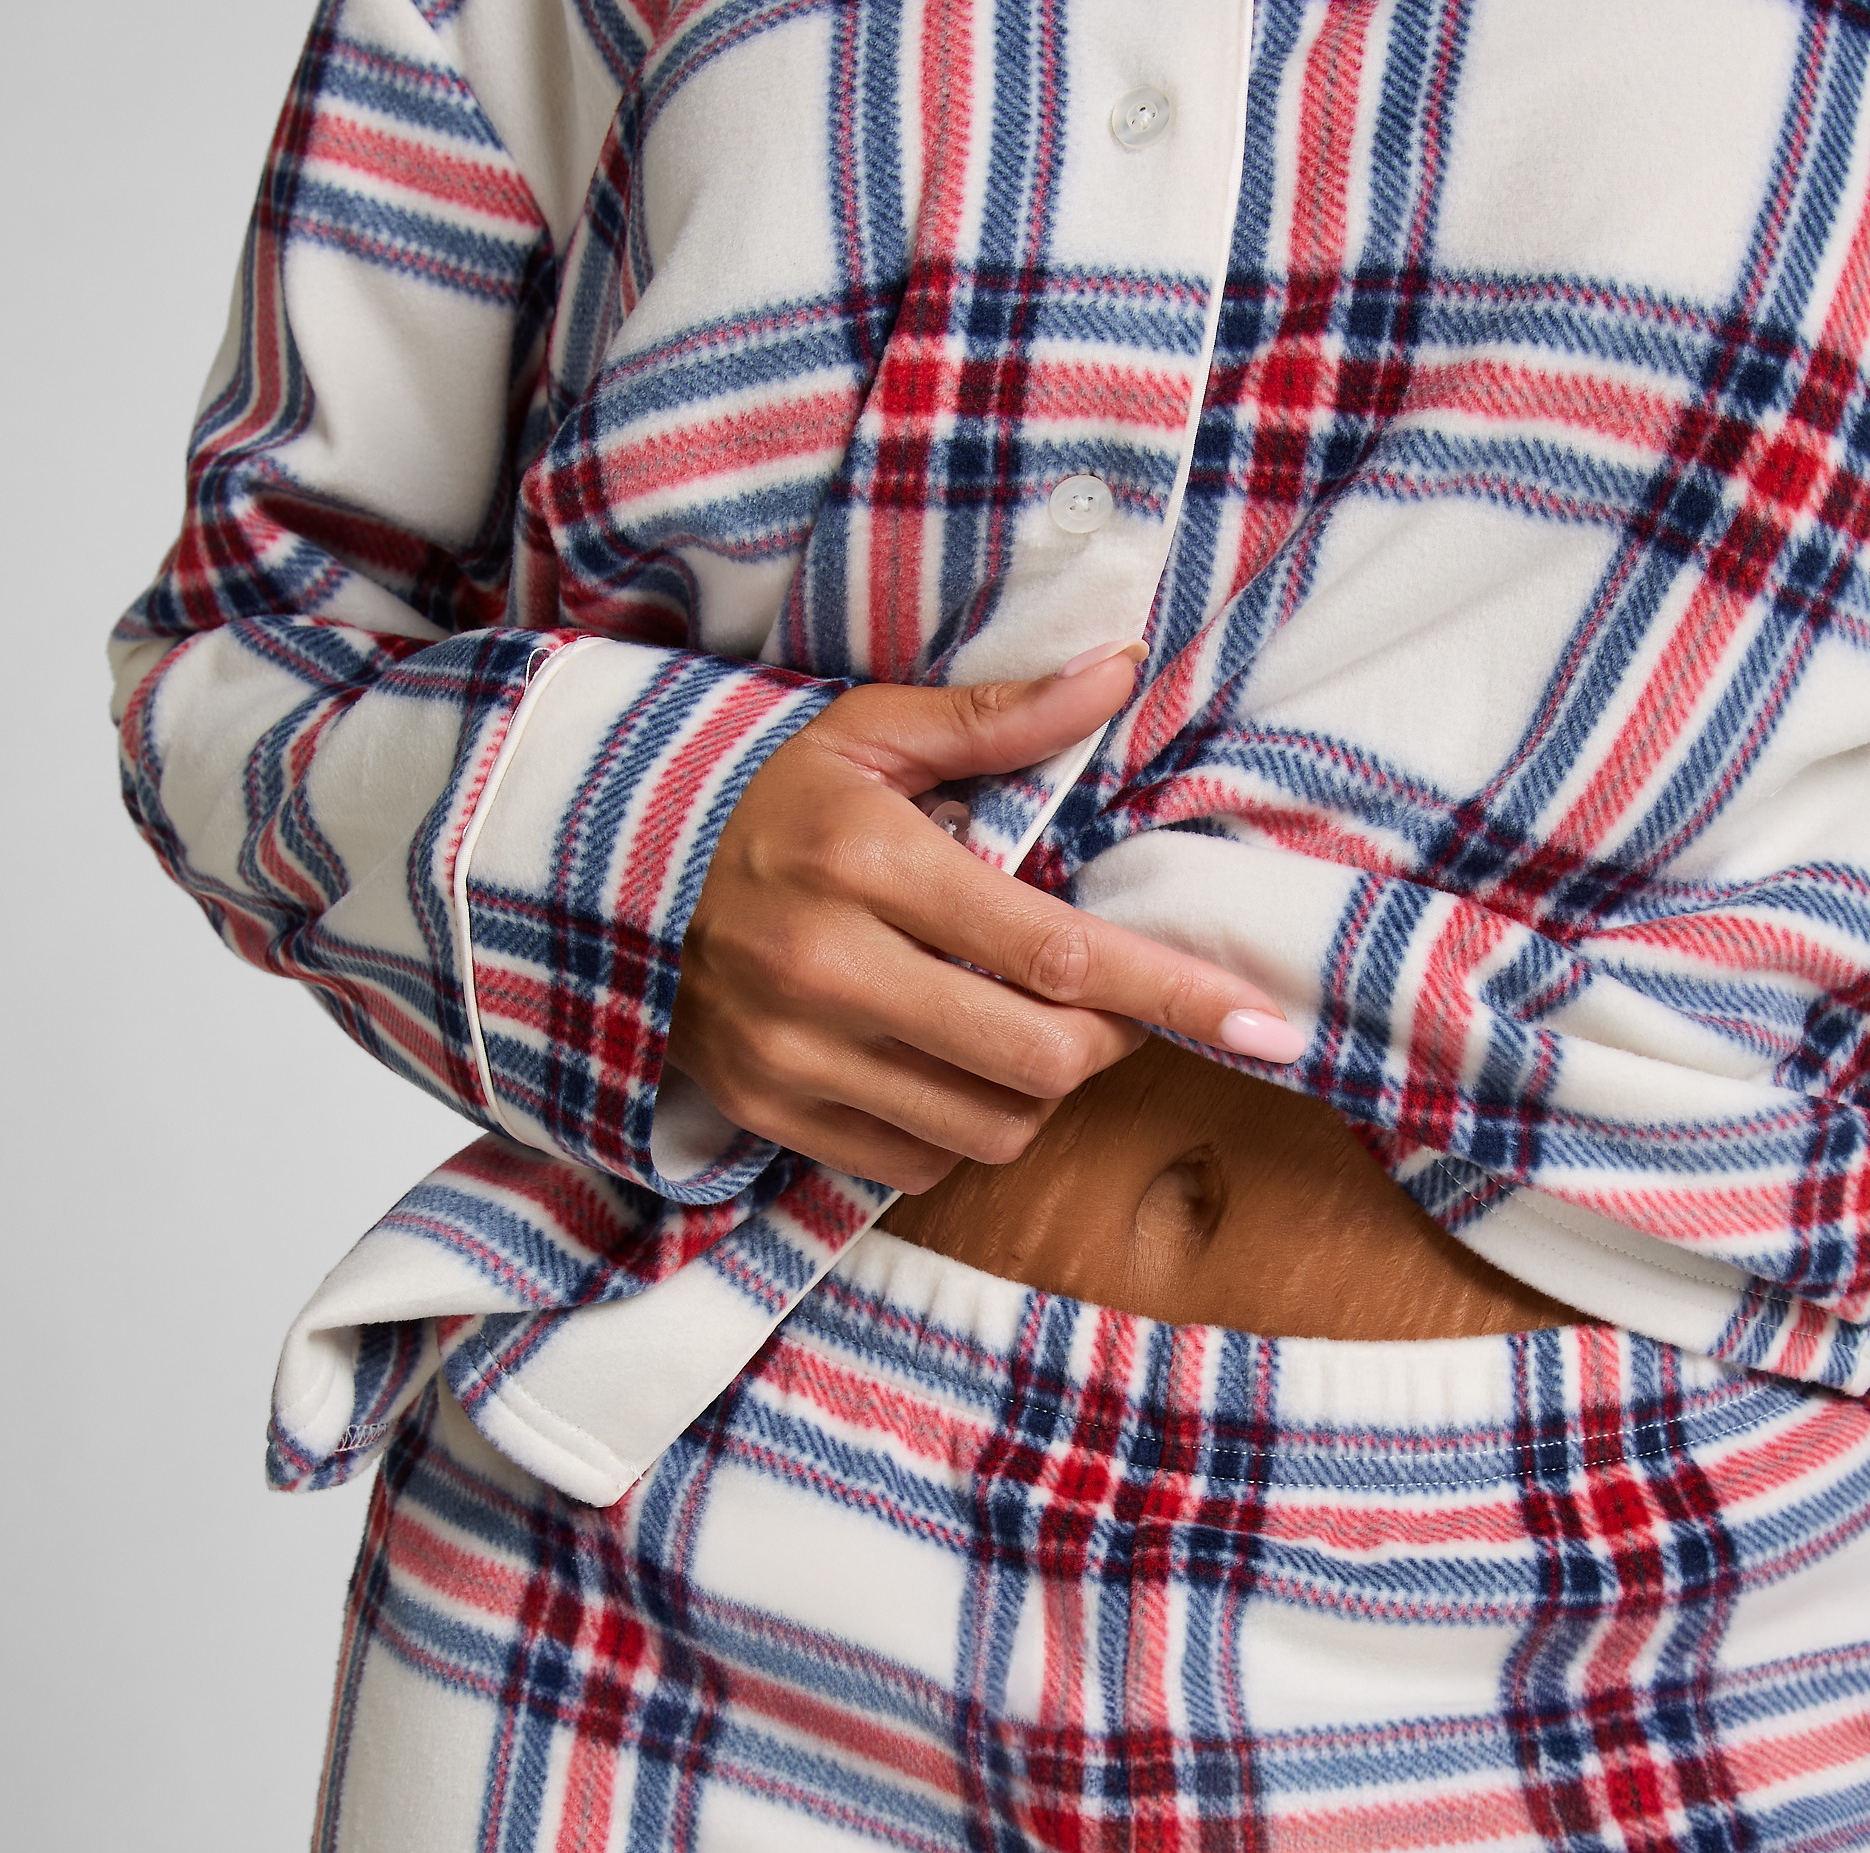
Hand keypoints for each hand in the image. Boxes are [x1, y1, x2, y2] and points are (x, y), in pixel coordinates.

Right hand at [672, 647, 1304, 1189]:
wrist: (606, 877)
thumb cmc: (765, 800)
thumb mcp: (867, 736)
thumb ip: (998, 719)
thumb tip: (1119, 669)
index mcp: (866, 859)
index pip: (1057, 951)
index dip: (1173, 993)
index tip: (1262, 1023)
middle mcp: (829, 967)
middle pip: (1037, 1060)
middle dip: (1103, 1044)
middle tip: (1105, 1006)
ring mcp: (796, 1053)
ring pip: (988, 1128)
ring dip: (1036, 1095)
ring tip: (1016, 1031)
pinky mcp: (774, 1113)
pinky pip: (918, 1166)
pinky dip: (959, 1133)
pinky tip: (941, 1070)